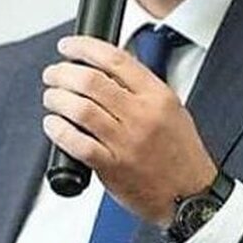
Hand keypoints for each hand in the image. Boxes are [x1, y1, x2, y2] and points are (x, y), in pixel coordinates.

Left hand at [42, 35, 217, 225]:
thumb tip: (106, 68)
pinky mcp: (113, 167)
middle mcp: (142, 116)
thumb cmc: (180, 154)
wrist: (191, 196)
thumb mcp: (171, 109)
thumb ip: (142, 88)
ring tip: (52, 97)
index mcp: (157, 96)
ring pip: (81, 109)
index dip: (85, 47)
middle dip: (63, 72)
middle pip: (91, 81)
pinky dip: (59, 130)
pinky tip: (53, 124)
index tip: (68, 46)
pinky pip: (78, 143)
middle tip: (53, 74)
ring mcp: (127, 142)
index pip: (115, 59)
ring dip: (57, 99)